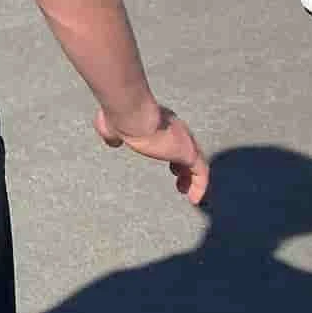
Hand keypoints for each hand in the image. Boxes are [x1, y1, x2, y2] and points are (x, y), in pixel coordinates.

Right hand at [93, 105, 209, 204]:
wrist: (132, 114)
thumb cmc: (122, 117)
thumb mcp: (110, 126)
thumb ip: (113, 134)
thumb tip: (113, 142)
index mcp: (161, 121)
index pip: (172, 138)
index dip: (171, 151)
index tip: (169, 163)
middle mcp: (177, 129)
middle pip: (186, 149)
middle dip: (183, 164)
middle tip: (178, 177)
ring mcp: (185, 141)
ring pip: (195, 162)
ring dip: (191, 177)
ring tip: (186, 191)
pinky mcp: (189, 154)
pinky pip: (200, 174)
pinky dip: (199, 187)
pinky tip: (193, 199)